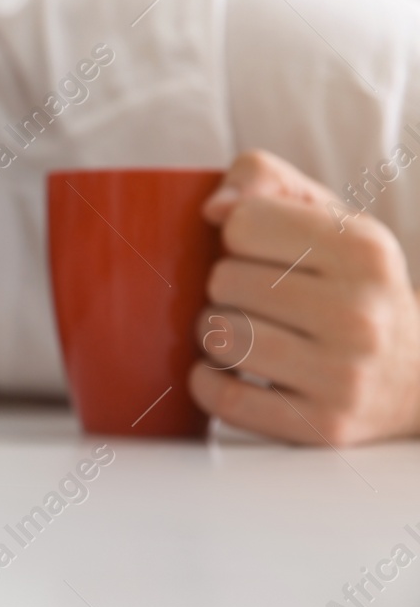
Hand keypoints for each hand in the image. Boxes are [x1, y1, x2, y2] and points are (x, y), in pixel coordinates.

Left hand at [189, 149, 419, 445]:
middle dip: (225, 286)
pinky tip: (228, 370)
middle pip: (224, 280)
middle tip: (256, 298)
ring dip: (215, 333)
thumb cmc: (349, 283)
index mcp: (363, 249)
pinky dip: (207, 381)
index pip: (243, 224)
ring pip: (220, 336)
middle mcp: (361, 313)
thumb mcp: (325, 215)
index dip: (238, 235)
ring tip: (245, 331)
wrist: (415, 373)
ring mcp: (345, 376)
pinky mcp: (323, 427)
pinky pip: (223, 397)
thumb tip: (215, 208)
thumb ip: (263, 179)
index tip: (263, 252)